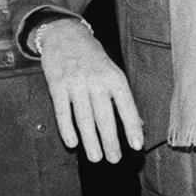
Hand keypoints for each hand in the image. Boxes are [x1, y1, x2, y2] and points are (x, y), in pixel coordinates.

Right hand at [37, 19, 143, 163]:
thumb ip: (123, 99)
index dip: (132, 127)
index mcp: (115, 78)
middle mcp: (96, 81)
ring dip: (90, 140)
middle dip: (110, 140)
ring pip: (84, 118)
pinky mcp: (56, 86)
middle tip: (115, 159)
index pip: (127, 106)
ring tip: (96, 157)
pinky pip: (62, 112)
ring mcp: (76, 84)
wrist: (66, 36)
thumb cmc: (95, 59)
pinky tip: (73, 143)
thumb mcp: (114, 73)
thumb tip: (138, 125)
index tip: (137, 146)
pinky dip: (67, 129)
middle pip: (104, 116)